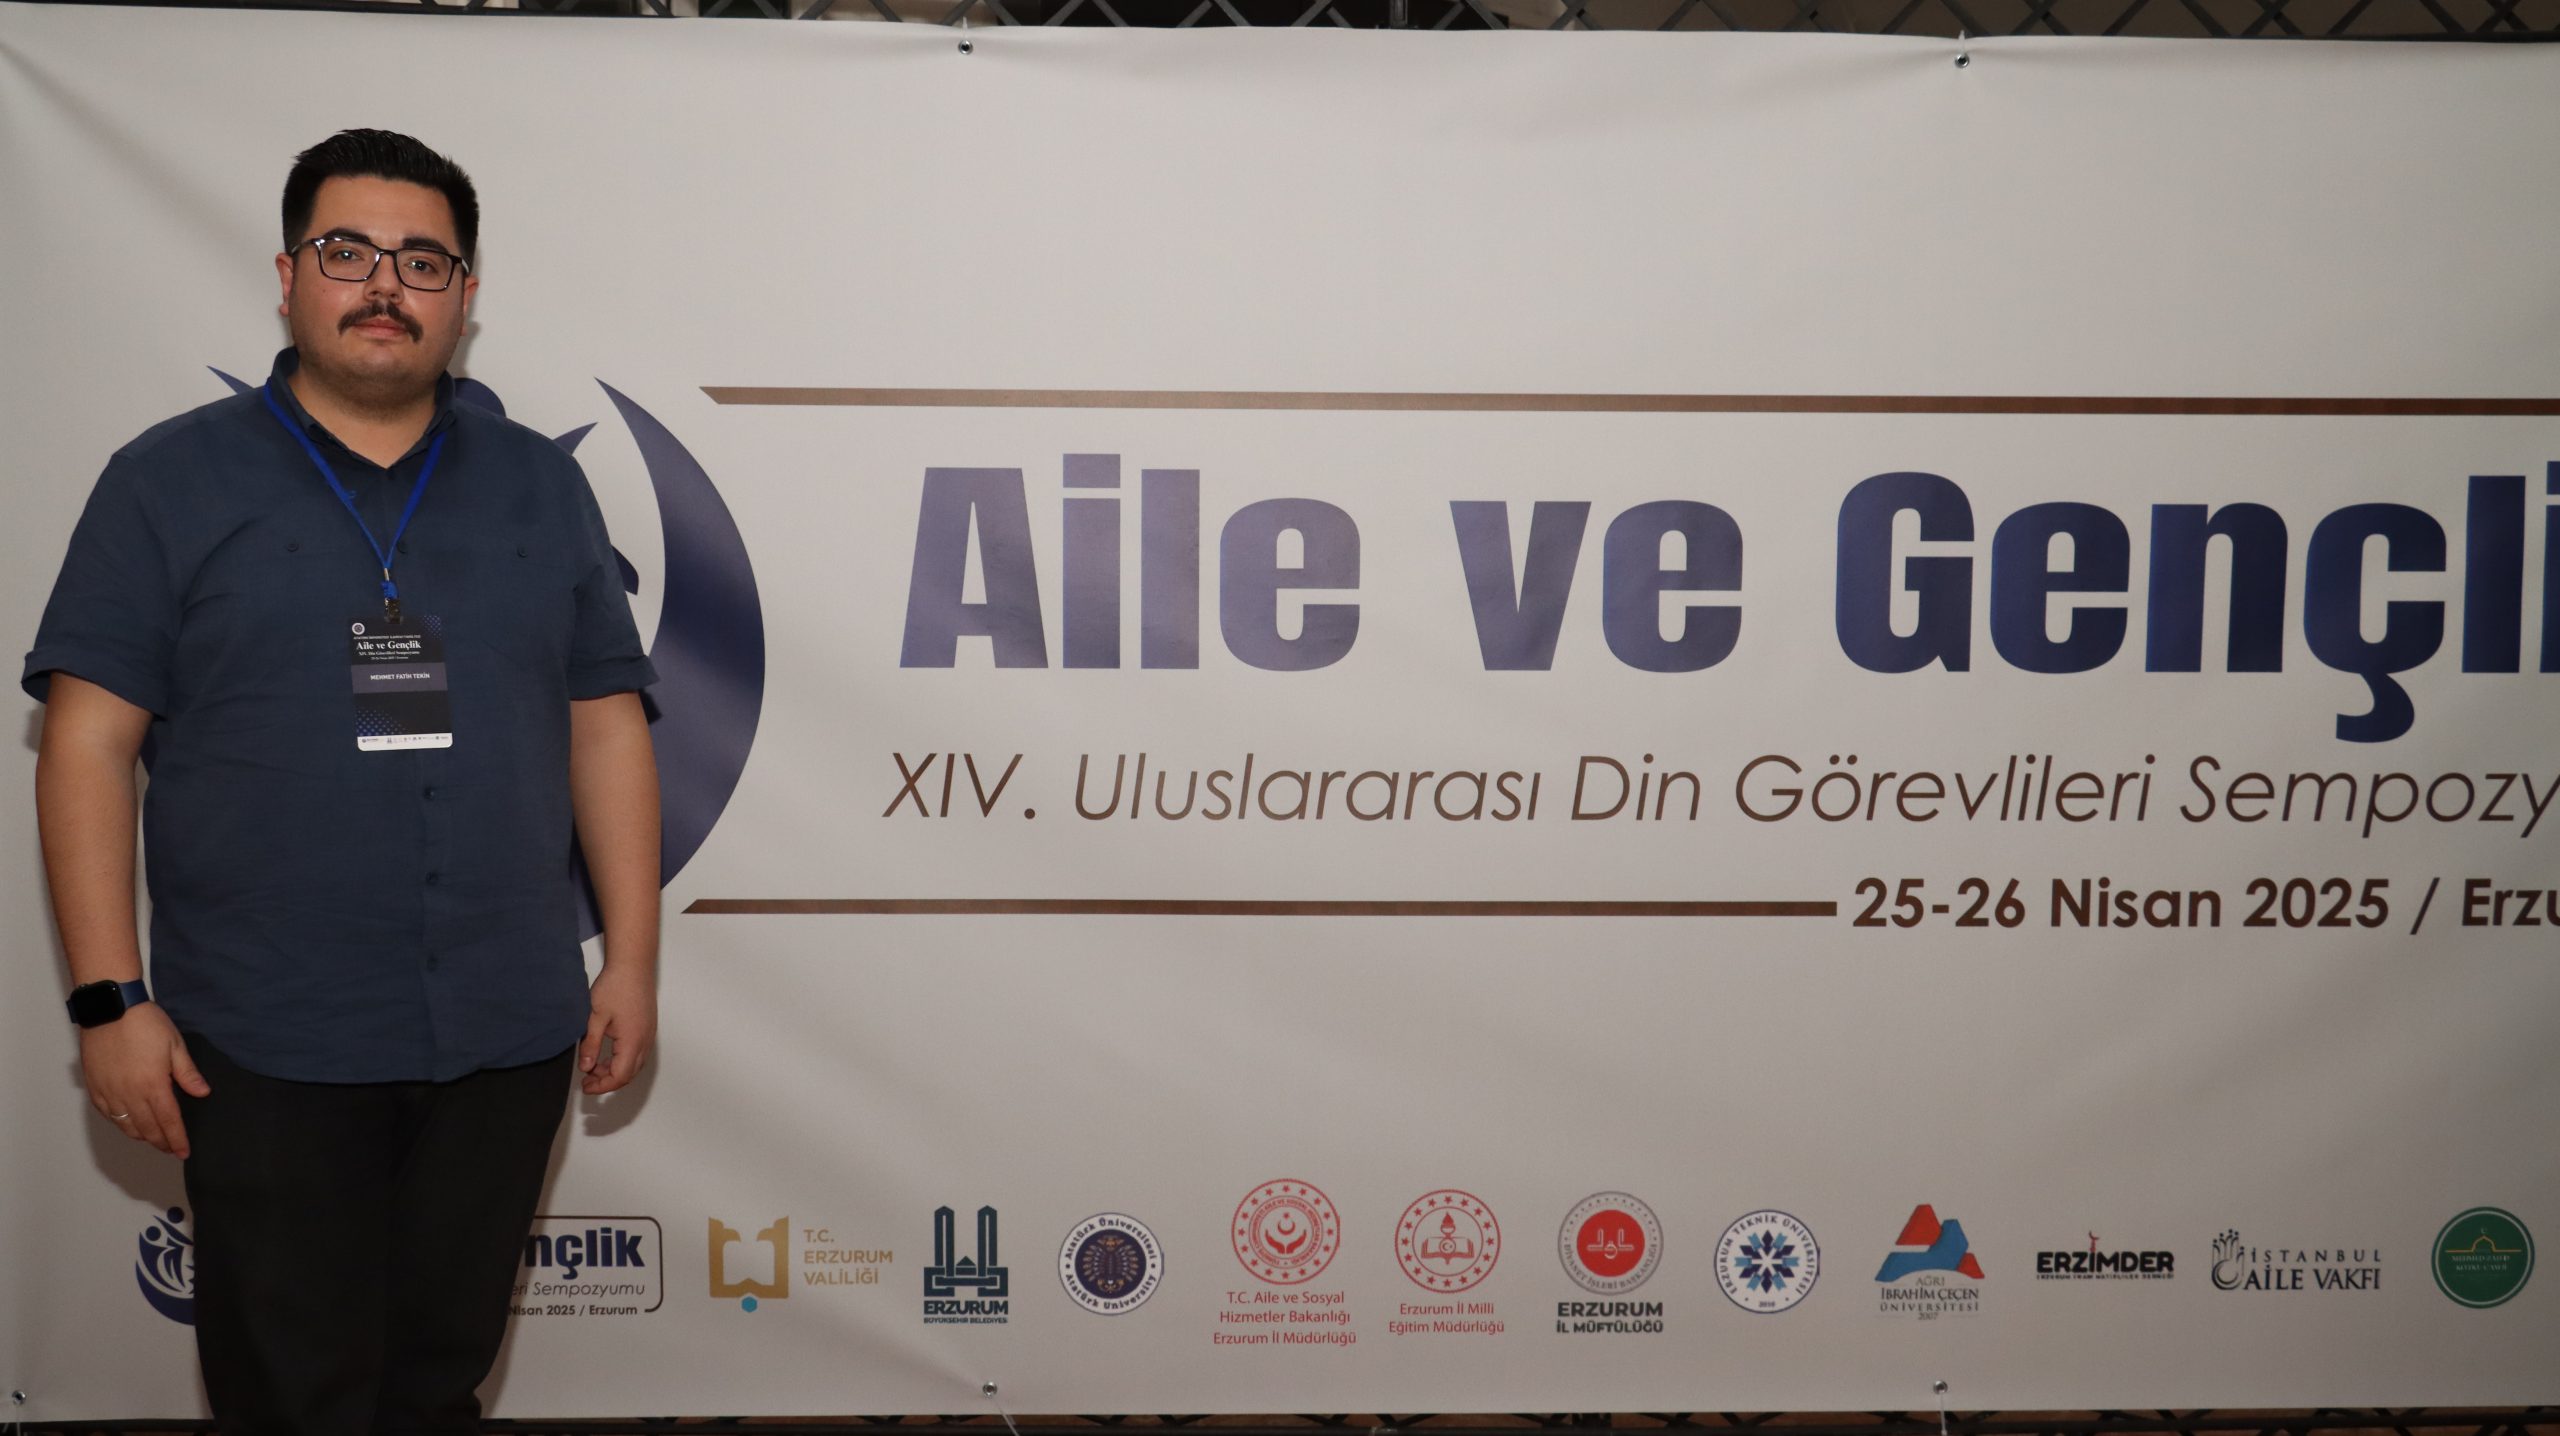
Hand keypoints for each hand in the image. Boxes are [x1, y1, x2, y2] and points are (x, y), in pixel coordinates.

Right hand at [79, 1003, 210, 1157]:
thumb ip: (187, 1073)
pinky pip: (108, 1114)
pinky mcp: (94, 1087)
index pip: (169, 1121)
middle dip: (161, 1142)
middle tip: (171, 1149)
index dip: (177, 1139)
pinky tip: (129, 1124)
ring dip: (141, 1136)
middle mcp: (129, 1094)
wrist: (110, 1009)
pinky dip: (121, 1124)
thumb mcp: (175, 1045)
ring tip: (154, 1139)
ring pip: (126, 1125)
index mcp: (153, 1085)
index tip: (184, 1152)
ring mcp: (109, 1092)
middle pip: (147, 1128)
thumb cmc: (144, 1023)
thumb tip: (203, 1093)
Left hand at [579, 962, 655, 1095]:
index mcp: (633, 1041)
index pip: (620, 1076)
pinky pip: (638, 1052)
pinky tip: (608, 1053)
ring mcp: (648, 1034)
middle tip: (587, 1079)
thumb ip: (591, 1044)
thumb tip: (586, 1067)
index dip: (602, 1086)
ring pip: (634, 1064)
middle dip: (608, 1081)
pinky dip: (623, 1060)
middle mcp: (645, 1040)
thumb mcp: (595, 1017)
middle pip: (629, 1074)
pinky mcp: (647, 1027)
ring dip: (615, 1070)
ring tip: (594, 1065)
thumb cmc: (616, 986)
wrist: (633, 966)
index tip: (586, 1087)